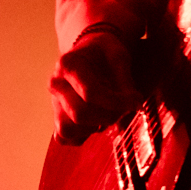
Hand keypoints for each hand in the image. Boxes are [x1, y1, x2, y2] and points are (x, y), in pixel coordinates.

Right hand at [49, 27, 140, 143]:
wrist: (89, 52)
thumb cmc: (105, 53)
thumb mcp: (119, 56)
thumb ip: (125, 80)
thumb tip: (134, 104)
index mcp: (68, 64)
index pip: (90, 93)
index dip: (117, 102)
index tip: (137, 101)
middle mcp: (56, 84)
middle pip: (79, 114)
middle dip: (108, 116)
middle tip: (124, 109)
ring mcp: (54, 101)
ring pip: (67, 129)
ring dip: (93, 127)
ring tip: (108, 114)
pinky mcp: (57, 115)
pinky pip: (63, 137)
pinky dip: (81, 135)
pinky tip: (96, 122)